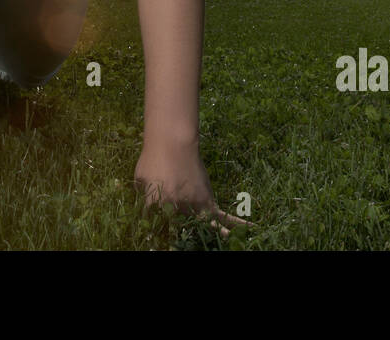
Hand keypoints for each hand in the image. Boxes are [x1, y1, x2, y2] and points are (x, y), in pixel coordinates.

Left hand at [134, 140, 252, 236]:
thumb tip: (144, 202)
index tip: (153, 241)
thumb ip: (142, 194)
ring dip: (207, 237)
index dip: (153, 235)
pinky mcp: (207, 201)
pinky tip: (249, 228)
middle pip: (177, 232)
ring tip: (221, 244)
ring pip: (201, 229)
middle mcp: (175, 211)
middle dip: (177, 242)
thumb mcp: (140, 178)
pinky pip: (223, 216)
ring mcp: (193, 207)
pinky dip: (236, 223)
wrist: (172, 142)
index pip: (153, 227)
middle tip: (177, 247)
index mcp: (155, 207)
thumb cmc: (153, 157)